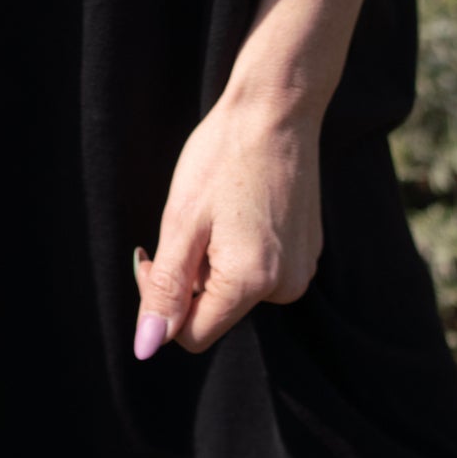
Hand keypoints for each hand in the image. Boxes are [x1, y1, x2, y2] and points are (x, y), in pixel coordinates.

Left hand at [132, 89, 323, 358]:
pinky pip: (261, 270)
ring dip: (214, 263)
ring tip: (216, 211)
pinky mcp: (309, 250)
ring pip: (237, 291)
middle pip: (215, 312)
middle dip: (189, 278)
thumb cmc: (223, 157)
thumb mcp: (181, 222)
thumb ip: (165, 290)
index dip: (161, 305)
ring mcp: (303, 269)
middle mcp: (286, 287)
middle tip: (185, 224)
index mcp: (252, 282)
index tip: (153, 254)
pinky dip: (240, 250)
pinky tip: (240, 207)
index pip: (191, 335)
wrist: (277, 109)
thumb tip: (147, 348)